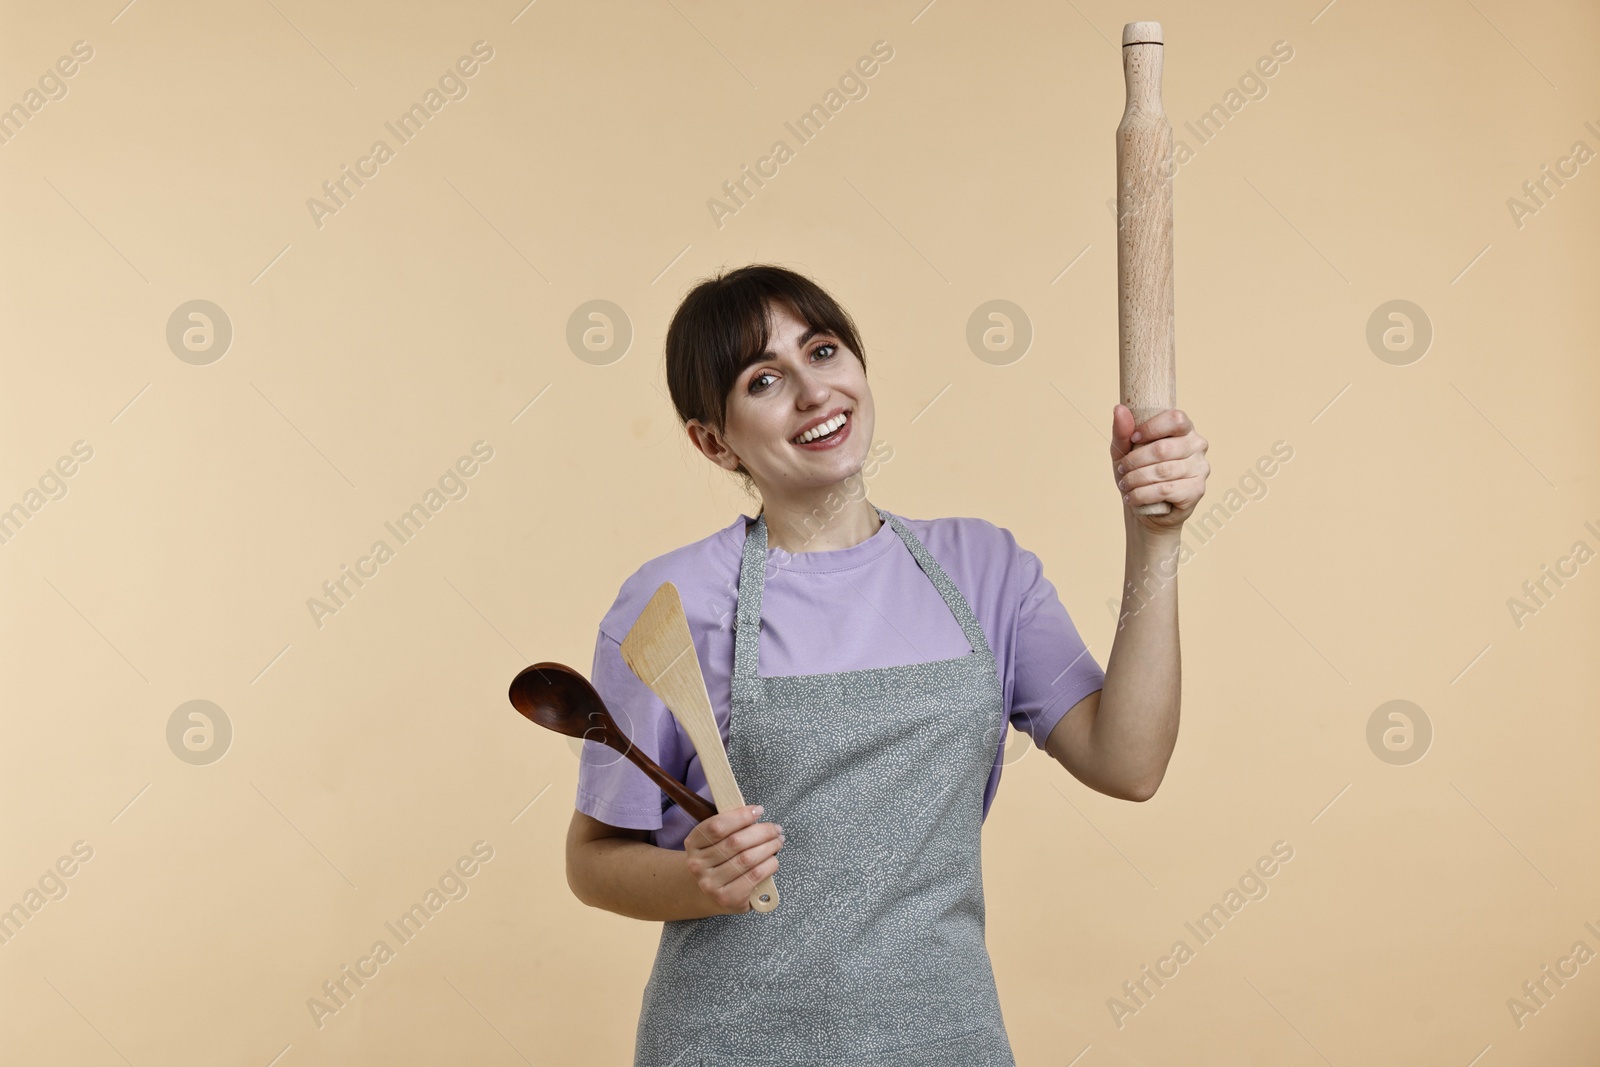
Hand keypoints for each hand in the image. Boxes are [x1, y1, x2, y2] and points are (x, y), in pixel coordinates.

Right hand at [683, 804, 785, 913]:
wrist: (712, 893)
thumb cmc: (720, 861)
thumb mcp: (717, 841)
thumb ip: (731, 826)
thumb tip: (755, 813)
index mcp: (693, 843)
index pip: (717, 826)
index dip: (740, 816)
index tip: (758, 810)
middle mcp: (697, 864)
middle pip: (735, 842)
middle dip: (762, 832)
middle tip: (776, 829)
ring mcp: (710, 883)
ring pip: (747, 859)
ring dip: (768, 847)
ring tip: (778, 841)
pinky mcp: (727, 898)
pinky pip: (754, 876)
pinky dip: (769, 865)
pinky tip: (773, 860)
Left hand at [1111, 405, 1208, 536]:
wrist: (1147, 507)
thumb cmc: (1139, 472)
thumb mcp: (1125, 450)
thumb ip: (1122, 430)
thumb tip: (1119, 408)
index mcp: (1184, 429)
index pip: (1175, 419)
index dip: (1151, 428)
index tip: (1133, 438)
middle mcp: (1197, 445)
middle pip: (1163, 448)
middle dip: (1135, 461)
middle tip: (1122, 470)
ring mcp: (1200, 468)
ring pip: (1162, 471)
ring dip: (1136, 480)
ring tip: (1125, 485)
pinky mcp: (1197, 490)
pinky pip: (1165, 490)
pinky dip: (1142, 495)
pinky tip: (1132, 498)